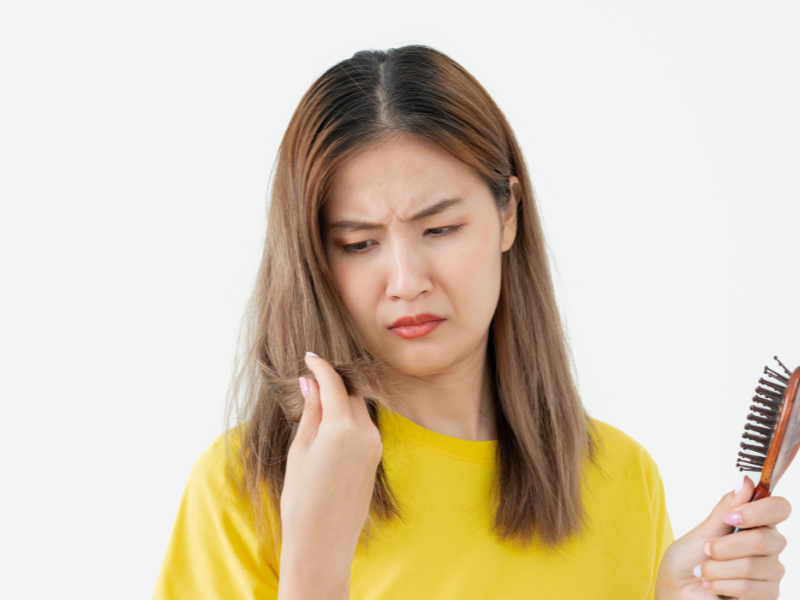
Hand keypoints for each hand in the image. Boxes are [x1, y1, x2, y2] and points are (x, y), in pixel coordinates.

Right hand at [278, 352, 382, 599]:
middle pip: (350, 392)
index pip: (334, 383)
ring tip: (319, 399)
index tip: (309, 356)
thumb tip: (311, 382)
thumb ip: (311, 412)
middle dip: (333, 381)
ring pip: (359, 407)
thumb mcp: (300, 449)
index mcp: (342, 428)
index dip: (321, 366)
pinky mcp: (377, 456)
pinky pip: (364, 425)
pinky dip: (349, 416)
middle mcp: (365, 432)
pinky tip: (331, 422)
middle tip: (312, 375)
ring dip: (342, 399)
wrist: (323, 541)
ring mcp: (375, 445)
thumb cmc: (302, 498)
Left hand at [655, 475, 789, 599]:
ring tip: (704, 573)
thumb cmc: (688, 560)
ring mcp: (771, 574)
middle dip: (726, 546)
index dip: (758, 511)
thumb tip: (745, 480)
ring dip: (718, 569)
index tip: (730, 517)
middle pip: (765, 539)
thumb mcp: (703, 530)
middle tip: (706, 550)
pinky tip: (712, 587)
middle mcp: (770, 548)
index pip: (780, 508)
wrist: (676, 591)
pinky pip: (752, 589)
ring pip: (754, 566)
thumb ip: (726, 508)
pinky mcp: (767, 597)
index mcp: (756, 524)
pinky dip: (723, 585)